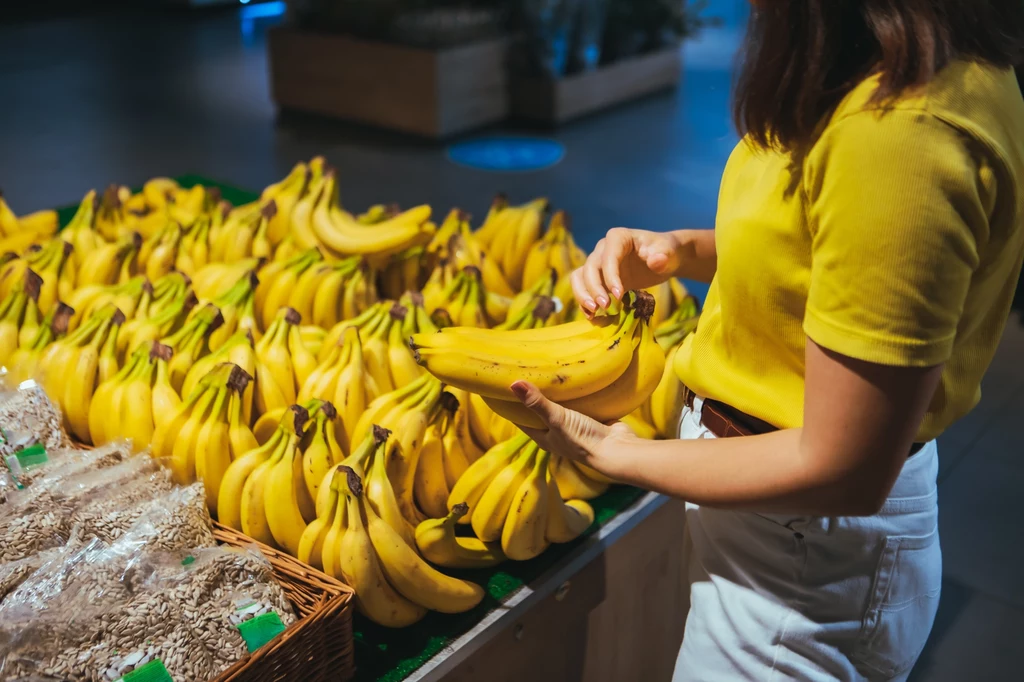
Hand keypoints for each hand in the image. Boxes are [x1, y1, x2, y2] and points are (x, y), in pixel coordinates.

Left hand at [510, 381, 636, 473]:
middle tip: (529, 372)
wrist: (617, 448)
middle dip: (536, 396)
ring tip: (549, 371)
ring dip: (558, 394)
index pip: (522, 420)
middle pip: (541, 412)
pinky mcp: (591, 419)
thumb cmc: (582, 438)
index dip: (513, 405)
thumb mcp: (556, 418)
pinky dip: (577, 394)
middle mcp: (558, 433)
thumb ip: (536, 402)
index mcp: (544, 437)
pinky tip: (574, 379)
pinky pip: (580, 404)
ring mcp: (575, 427)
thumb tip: (513, 384)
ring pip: (561, 407)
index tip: (505, 387)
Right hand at [571, 228, 682, 313]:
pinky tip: (592, 316)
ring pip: (580, 277)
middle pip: (590, 268)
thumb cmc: (667, 252)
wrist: (665, 259)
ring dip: (583, 294)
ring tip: (593, 312)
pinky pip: (584, 288)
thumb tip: (656, 261)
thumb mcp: (669, 253)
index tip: (619, 294)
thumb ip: (662, 256)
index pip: (608, 257)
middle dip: (595, 288)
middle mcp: (603, 249)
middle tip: (605, 306)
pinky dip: (584, 301)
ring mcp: (599, 263)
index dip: (610, 276)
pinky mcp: (599, 278)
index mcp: (618, 237)